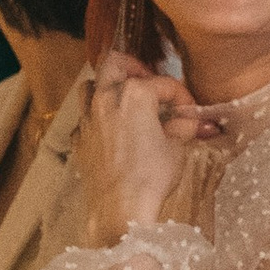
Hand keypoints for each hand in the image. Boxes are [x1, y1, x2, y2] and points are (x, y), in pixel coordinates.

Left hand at [80, 49, 217, 244]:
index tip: (190, 110)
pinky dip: (98, 116)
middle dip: (135, 68)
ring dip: (108, 86)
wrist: (120, 206)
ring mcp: (88, 117)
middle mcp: (107, 98)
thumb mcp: (176, 149)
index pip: (164, 83)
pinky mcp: (79, 137)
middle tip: (149, 83)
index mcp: (135, 95)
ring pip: (91, 84)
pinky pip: (85, 116)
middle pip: (116, 63)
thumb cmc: (151, 176)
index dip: (182, 94)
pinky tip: (111, 129)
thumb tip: (188, 121)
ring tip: (124, 100)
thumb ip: (182, 127)